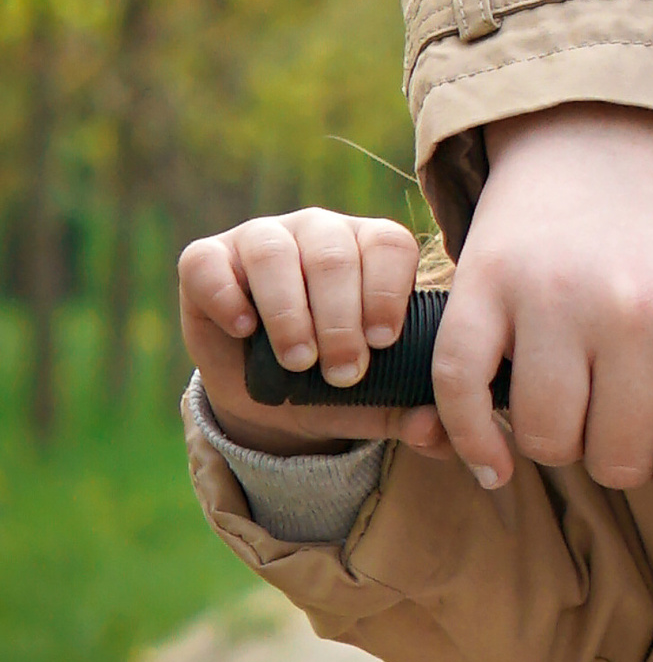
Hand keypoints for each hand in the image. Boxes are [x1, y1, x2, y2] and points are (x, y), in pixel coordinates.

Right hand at [180, 210, 449, 461]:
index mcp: (369, 248)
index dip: (386, 291)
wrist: (265, 399)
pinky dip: (227, 295)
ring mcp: (260, 239)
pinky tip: (244, 330)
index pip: (388, 244)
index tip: (382, 342)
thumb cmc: (330, 382)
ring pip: (275, 252)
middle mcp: (318, 232)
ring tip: (298, 361)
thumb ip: (407, 410)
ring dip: (289, 311)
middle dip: (340, 319)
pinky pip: (209, 263)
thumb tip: (435, 429)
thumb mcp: (370, 401)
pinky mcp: (207, 259)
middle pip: (334, 253)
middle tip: (342, 373)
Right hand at [430, 105, 652, 511]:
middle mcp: (638, 311)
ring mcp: (555, 296)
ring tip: (580, 398)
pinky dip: (472, 440)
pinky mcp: (485, 280)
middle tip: (626, 408)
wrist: (611, 128)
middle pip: (618, 461)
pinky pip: (461, 394)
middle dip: (623, 452)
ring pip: (546, 440)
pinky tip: (494, 455)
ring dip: (559, 439)